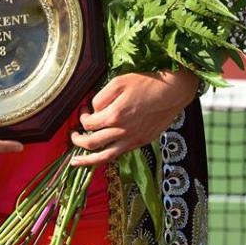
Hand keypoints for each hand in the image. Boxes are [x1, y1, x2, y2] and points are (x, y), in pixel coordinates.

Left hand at [69, 69, 198, 166]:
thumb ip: (102, 96)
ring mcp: (132, 139)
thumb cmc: (146, 83)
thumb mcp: (119, 82)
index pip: (88, 123)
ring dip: (87, 160)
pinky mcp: (141, 142)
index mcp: (114, 115)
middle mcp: (122, 131)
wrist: (172, 92)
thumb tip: (93, 109)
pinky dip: (107, 157)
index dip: (82, 117)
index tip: (84, 109)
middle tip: (73, 136)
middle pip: (91, 143)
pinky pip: (120, 154)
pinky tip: (101, 157)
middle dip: (78, 140)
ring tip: (75, 162)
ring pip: (105, 156)